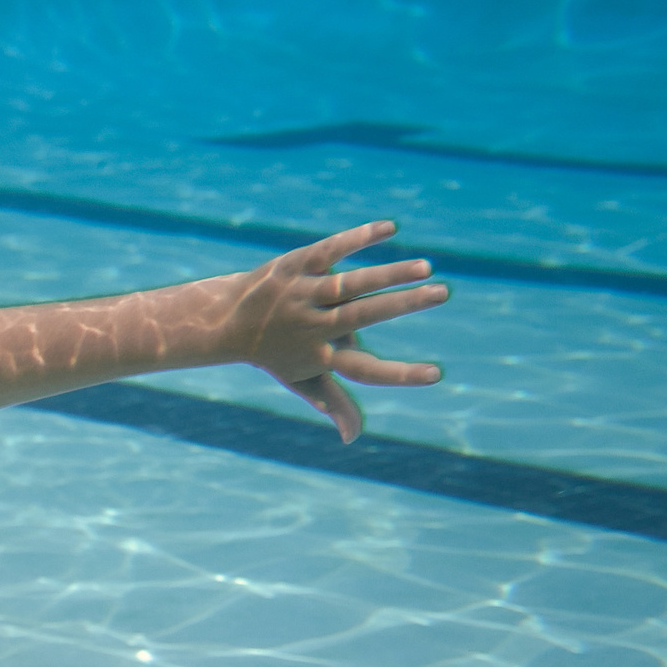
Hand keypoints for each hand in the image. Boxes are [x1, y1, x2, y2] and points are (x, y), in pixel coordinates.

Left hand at [226, 219, 449, 441]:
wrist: (223, 322)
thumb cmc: (273, 352)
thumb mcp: (300, 378)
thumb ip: (332, 402)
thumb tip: (352, 437)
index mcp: (321, 354)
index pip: (363, 371)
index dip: (398, 375)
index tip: (435, 375)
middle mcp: (312, 324)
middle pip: (362, 316)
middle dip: (402, 305)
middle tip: (443, 293)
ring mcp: (303, 292)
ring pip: (350, 283)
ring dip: (388, 274)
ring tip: (426, 267)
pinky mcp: (296, 265)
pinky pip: (330, 249)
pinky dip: (358, 239)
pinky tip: (390, 229)